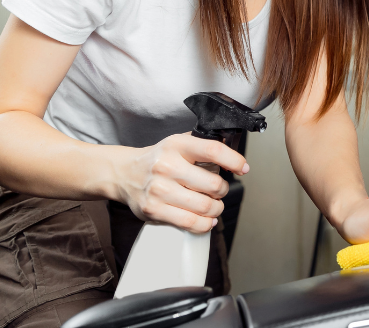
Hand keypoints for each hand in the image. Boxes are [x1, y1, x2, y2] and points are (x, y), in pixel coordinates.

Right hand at [114, 133, 249, 233]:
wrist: (125, 174)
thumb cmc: (159, 160)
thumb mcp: (178, 144)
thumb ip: (203, 146)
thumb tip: (232, 153)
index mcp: (176, 145)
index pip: (212, 150)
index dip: (234, 160)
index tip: (243, 168)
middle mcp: (167, 166)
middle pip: (213, 184)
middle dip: (223, 190)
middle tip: (219, 191)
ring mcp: (159, 189)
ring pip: (205, 206)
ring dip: (216, 208)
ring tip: (213, 205)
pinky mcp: (154, 210)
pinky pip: (190, 223)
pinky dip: (205, 224)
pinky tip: (207, 220)